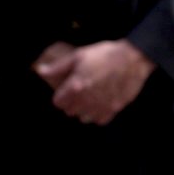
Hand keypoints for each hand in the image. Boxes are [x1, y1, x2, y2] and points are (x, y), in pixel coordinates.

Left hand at [33, 40, 154, 124]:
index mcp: (75, 87)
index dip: (61, 95)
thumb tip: (40, 71)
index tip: (66, 89)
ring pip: (83, 118)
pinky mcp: (113, 109)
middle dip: (71, 103)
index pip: (58, 102)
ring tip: (89, 98)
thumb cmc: (105, 54)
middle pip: (70, 111)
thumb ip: (58, 67)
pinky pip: (99, 120)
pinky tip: (101, 103)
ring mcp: (100, 107)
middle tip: (79, 91)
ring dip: (84, 110)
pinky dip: (98, 114)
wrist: (133, 59)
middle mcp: (86, 100)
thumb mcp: (79, 55)